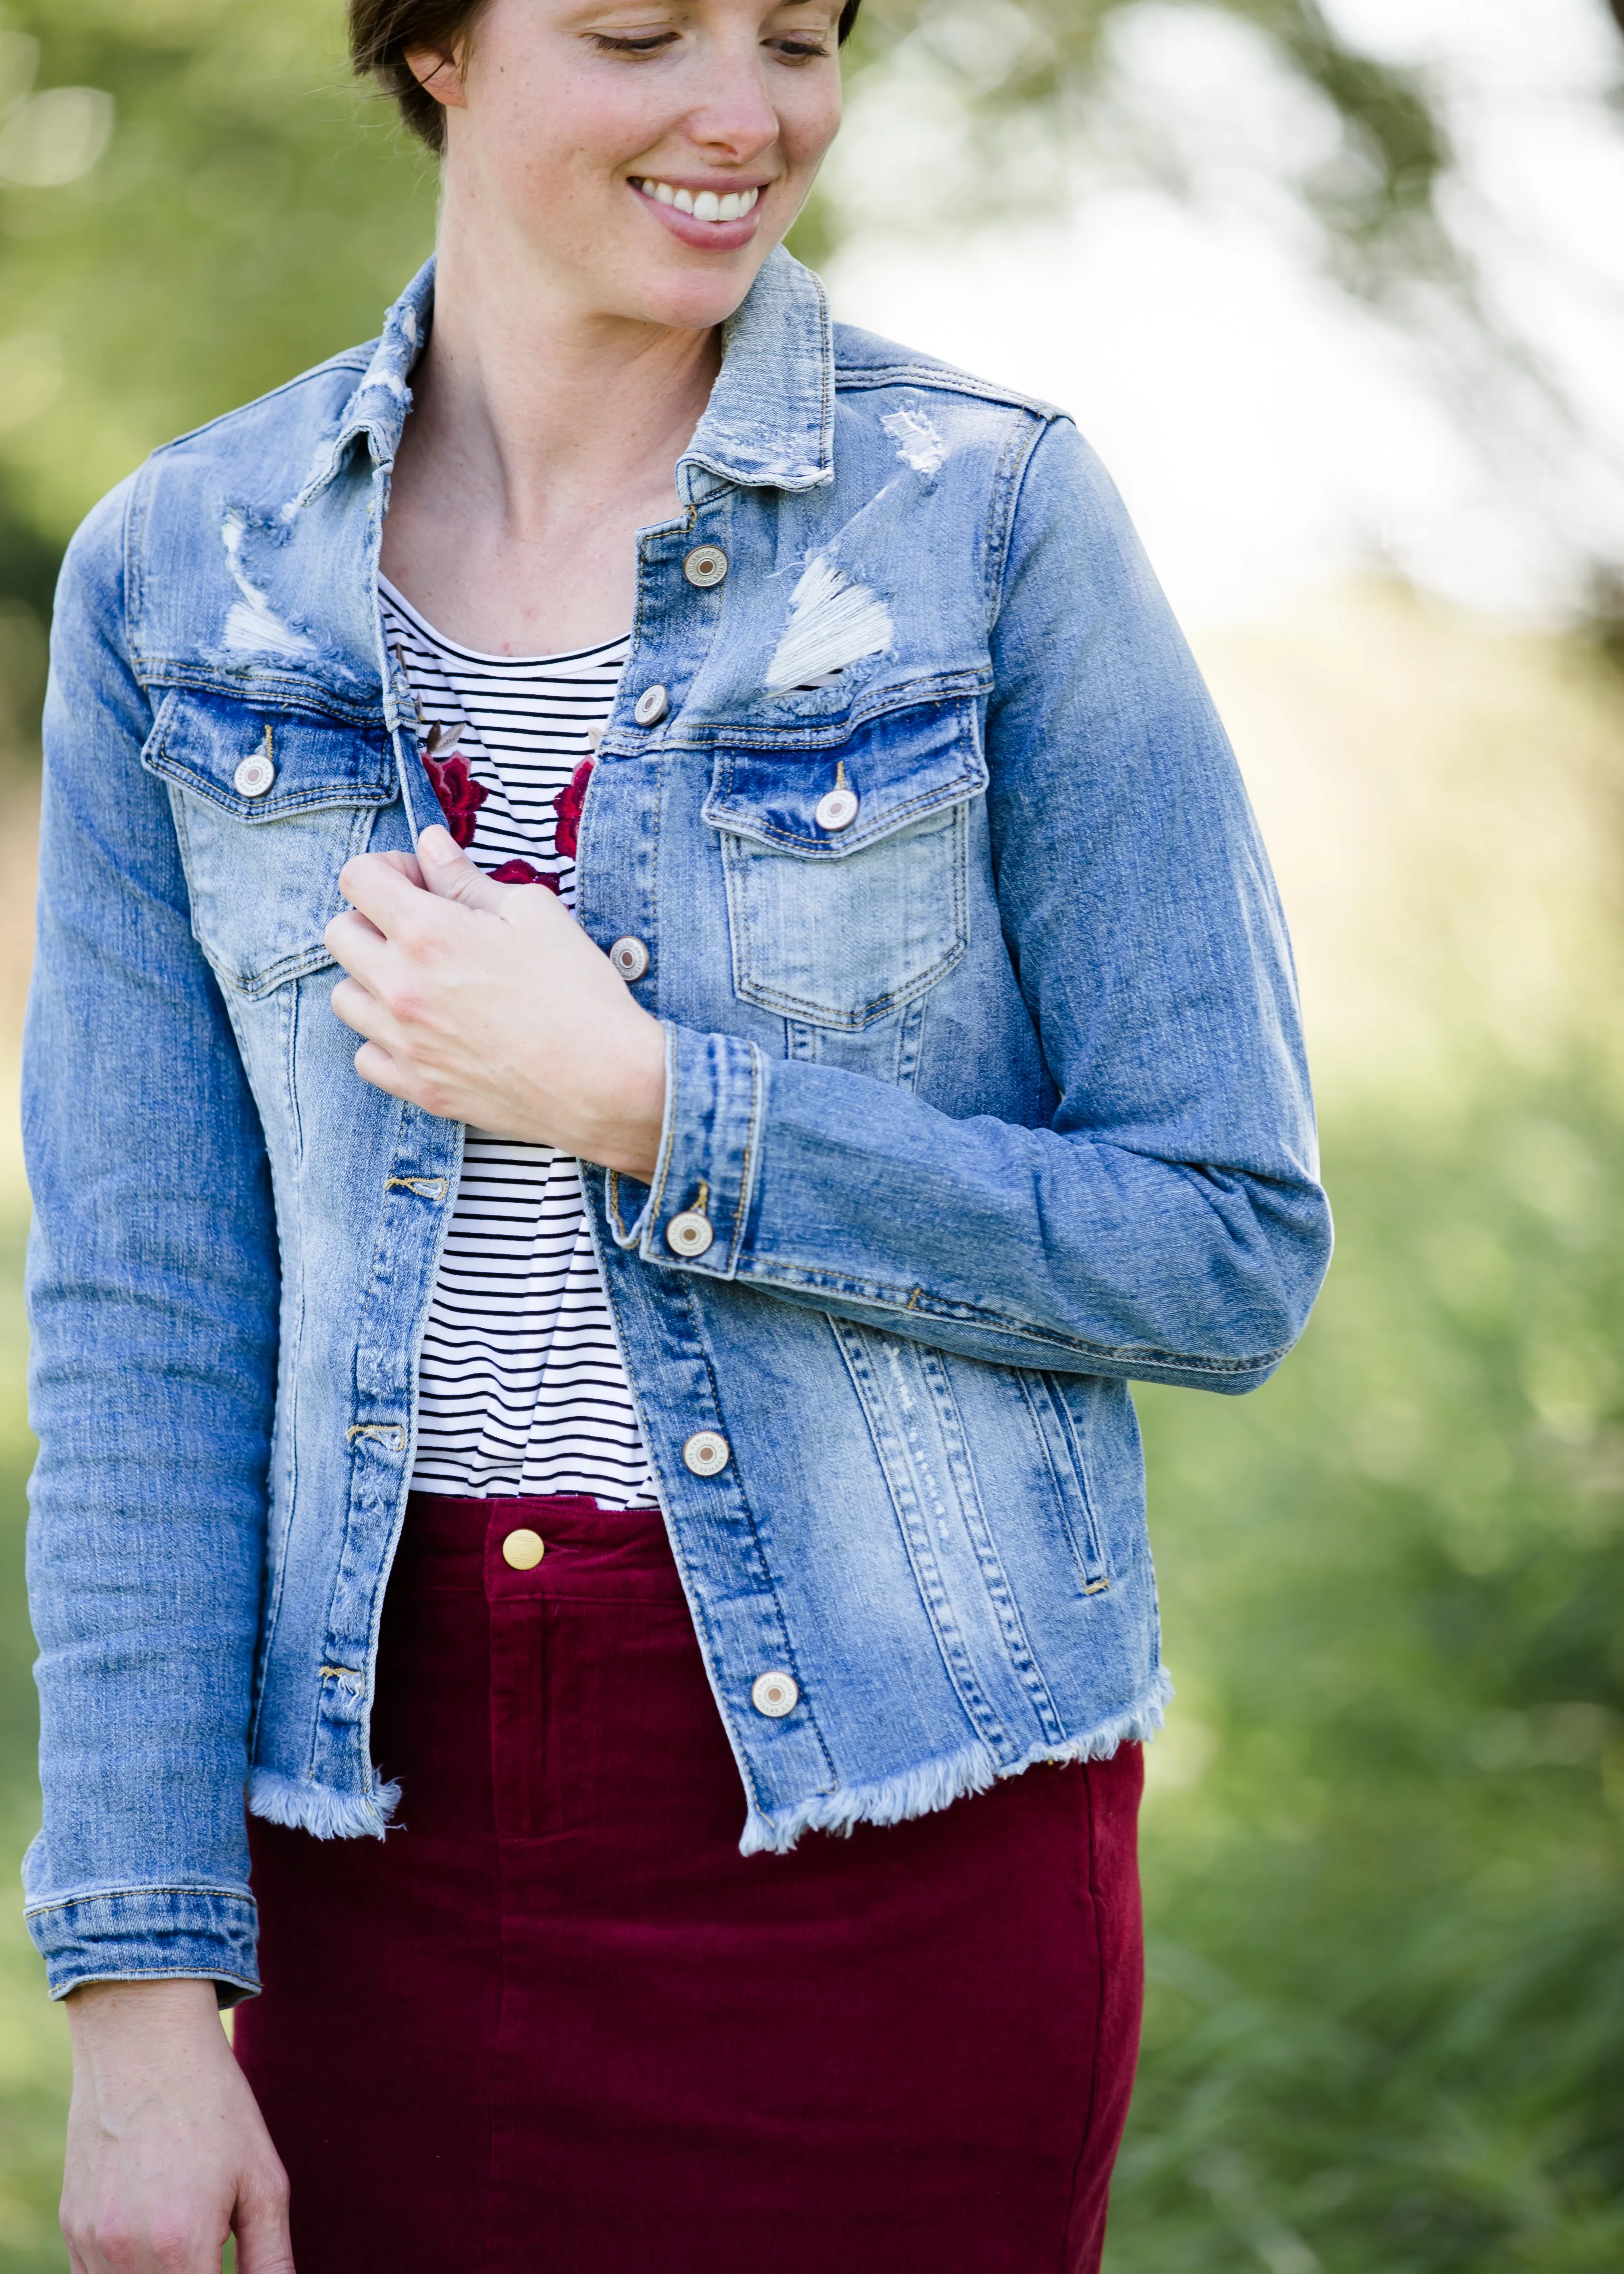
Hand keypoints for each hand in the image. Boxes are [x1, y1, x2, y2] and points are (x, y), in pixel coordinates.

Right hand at [62, 1979, 292, 2273]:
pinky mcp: (71, 2227)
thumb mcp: (263, 2180)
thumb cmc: (215, 2106)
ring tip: (186, 2224)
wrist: (145, 2042)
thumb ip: (270, 2260)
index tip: (228, 2260)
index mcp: (181, 2246)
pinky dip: (128, 2269)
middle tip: (212, 2238)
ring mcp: (90, 2243)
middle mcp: (125, 2254)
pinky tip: (156, 2228)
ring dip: (163, 2273)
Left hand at [326, 825, 667, 1177]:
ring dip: (371, 980)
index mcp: (427, 933)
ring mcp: (404, 1043)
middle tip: (419, 927)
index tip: (419, 881)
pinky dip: (383, 1041)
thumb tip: (431, 847)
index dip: (386, 868)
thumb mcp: (534, 912)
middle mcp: (400, 987)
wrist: (605, 1081)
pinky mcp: (418, 1087)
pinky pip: (365, 1057)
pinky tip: (423, 1032)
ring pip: (343, 997)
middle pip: (338, 934)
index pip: (357, 878)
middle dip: (372, 918)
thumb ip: (468, 879)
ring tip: (420, 982)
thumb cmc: (579, 991)